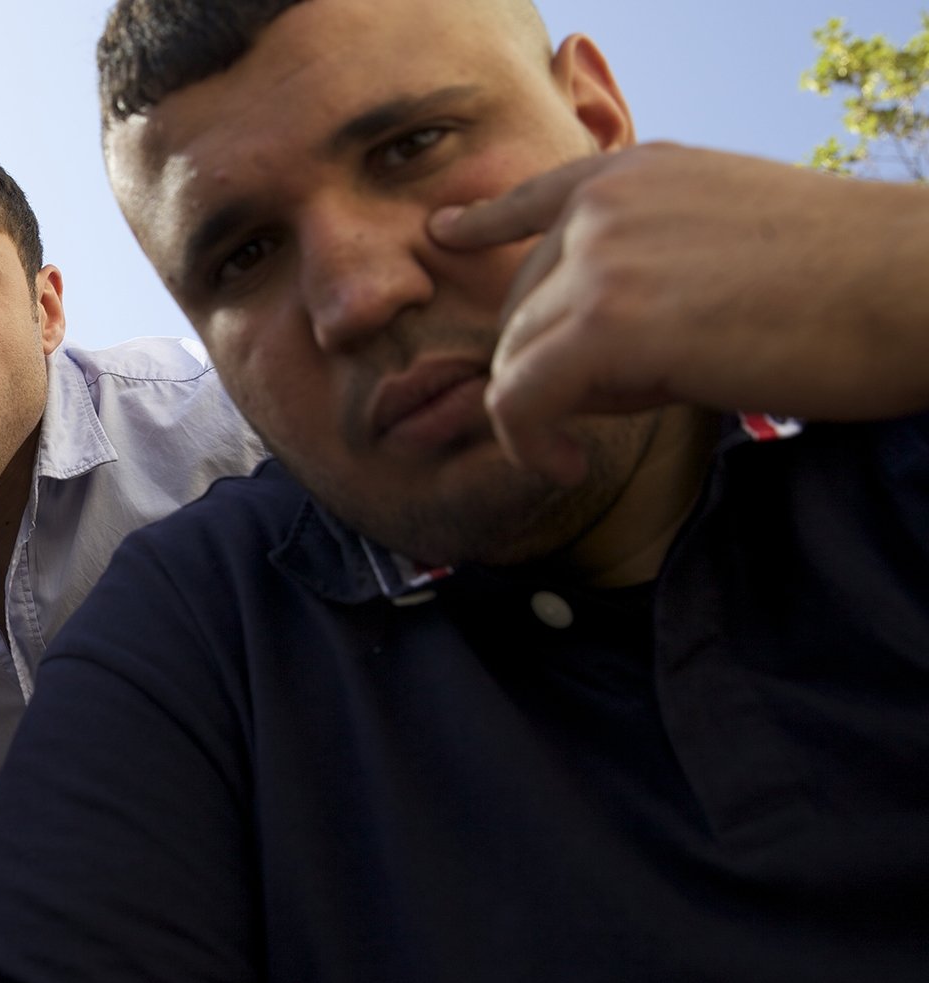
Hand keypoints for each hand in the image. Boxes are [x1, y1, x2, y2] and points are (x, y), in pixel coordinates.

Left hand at [430, 143, 928, 480]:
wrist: (915, 286)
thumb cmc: (851, 281)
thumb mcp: (731, 237)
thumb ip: (653, 256)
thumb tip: (590, 329)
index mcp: (637, 173)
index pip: (535, 196)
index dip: (484, 224)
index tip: (445, 235)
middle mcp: (603, 206)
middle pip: (525, 306)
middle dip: (559, 360)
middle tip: (636, 395)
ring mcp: (600, 261)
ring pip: (517, 356)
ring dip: (556, 403)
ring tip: (633, 418)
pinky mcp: (605, 326)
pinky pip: (519, 398)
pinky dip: (528, 441)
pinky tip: (560, 465)